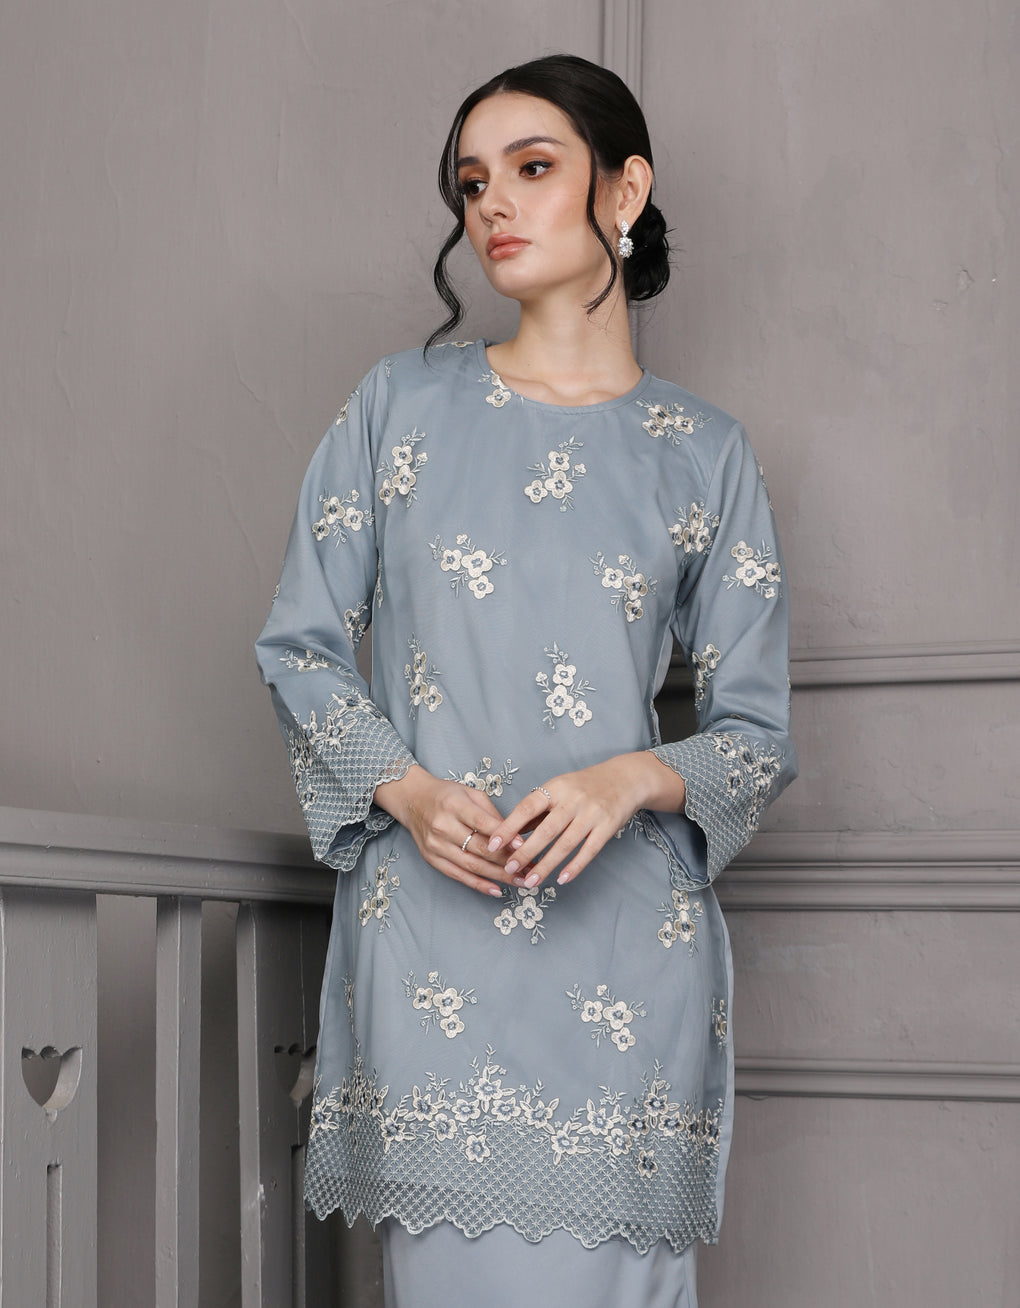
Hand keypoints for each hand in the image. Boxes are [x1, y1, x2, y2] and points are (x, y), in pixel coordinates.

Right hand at [374, 764, 518, 896]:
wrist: (412, 800)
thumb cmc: (446, 795)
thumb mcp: (471, 793)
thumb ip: (491, 814)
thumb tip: (515, 836)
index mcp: (454, 805)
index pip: (482, 823)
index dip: (504, 836)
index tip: (524, 846)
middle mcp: (443, 826)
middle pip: (479, 848)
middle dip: (508, 861)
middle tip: (530, 868)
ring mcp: (435, 845)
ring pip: (472, 866)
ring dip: (499, 876)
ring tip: (520, 881)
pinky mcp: (432, 859)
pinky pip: (458, 876)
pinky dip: (479, 885)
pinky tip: (496, 890)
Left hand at [485, 752, 686, 889]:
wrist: (625, 778)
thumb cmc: (585, 785)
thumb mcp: (558, 788)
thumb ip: (535, 811)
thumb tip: (509, 832)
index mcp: (556, 787)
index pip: (527, 808)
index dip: (508, 827)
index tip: (493, 844)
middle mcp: (573, 799)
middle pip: (545, 830)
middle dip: (525, 852)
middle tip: (508, 869)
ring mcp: (592, 813)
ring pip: (566, 844)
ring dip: (546, 865)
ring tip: (530, 881)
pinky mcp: (608, 827)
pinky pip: (589, 850)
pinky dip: (574, 866)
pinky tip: (561, 879)